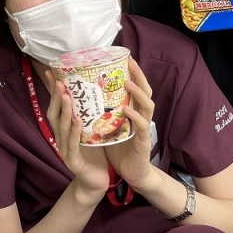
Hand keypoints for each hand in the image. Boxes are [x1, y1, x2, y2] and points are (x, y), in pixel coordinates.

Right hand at [43, 69, 110, 203]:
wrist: (96, 182)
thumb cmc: (95, 154)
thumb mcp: (91, 130)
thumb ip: (88, 113)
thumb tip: (93, 89)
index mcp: (64, 129)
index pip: (56, 106)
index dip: (52, 90)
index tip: (51, 72)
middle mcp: (60, 137)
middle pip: (54, 115)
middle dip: (56, 98)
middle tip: (59, 81)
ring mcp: (65, 150)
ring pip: (61, 128)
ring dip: (64, 111)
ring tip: (67, 96)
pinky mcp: (73, 161)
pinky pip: (72, 145)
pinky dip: (74, 132)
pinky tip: (78, 121)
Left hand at [104, 59, 157, 190]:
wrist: (132, 174)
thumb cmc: (120, 149)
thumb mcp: (110, 126)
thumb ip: (103, 112)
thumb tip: (85, 95)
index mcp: (134, 112)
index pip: (136, 88)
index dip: (134, 74)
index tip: (126, 58)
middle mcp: (142, 117)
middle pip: (146, 92)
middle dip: (139, 77)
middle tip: (131, 62)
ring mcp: (144, 129)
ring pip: (147, 107)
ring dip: (138, 94)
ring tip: (128, 83)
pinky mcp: (143, 143)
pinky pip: (141, 128)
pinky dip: (135, 118)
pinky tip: (127, 110)